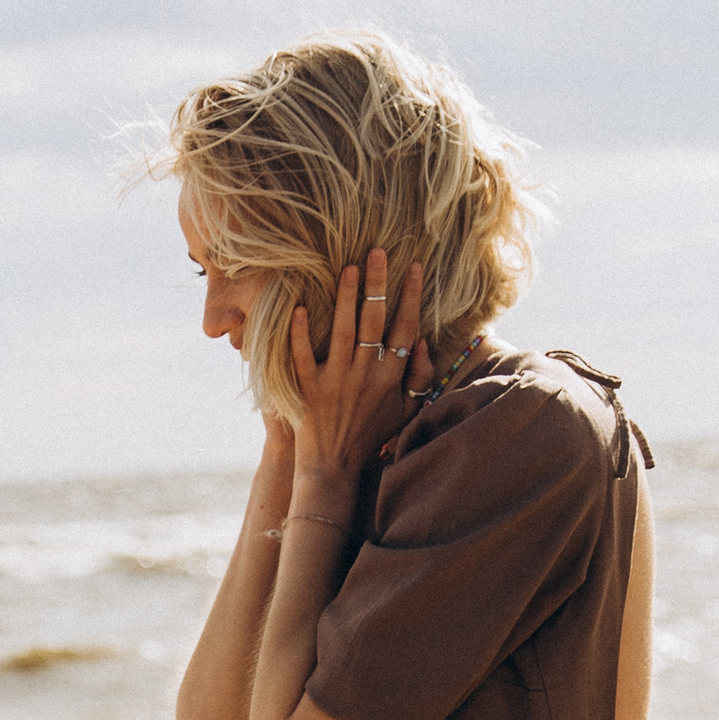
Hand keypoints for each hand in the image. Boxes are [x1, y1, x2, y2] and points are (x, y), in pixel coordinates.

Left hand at [287, 248, 427, 492]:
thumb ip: (418, 377)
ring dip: (346, 296)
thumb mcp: (407, 411)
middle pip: (375, 320)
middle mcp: (366, 373)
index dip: (410, 295)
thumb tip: (419, 342)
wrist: (336, 469)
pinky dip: (299, 333)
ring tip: (348, 266)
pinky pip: (303, 356)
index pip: (404, 326)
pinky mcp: (309, 389)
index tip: (413, 265)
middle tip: (377, 250)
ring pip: (344, 330)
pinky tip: (298, 306)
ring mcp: (336, 379)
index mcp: (391, 376)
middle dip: (378, 283)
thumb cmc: (373, 437)